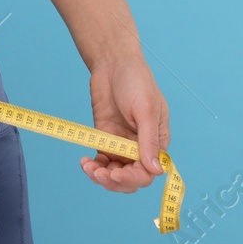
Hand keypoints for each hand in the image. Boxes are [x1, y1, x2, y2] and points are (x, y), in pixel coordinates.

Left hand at [79, 54, 169, 193]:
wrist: (112, 62)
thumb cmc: (136, 81)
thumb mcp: (146, 109)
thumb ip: (149, 140)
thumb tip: (156, 171)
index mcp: (157, 141)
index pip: (148, 172)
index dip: (133, 178)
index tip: (116, 173)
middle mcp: (140, 147)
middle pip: (131, 178)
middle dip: (115, 181)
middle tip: (100, 174)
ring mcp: (121, 144)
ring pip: (114, 173)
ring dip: (102, 177)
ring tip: (89, 169)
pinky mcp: (104, 138)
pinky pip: (101, 161)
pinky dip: (93, 166)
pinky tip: (85, 162)